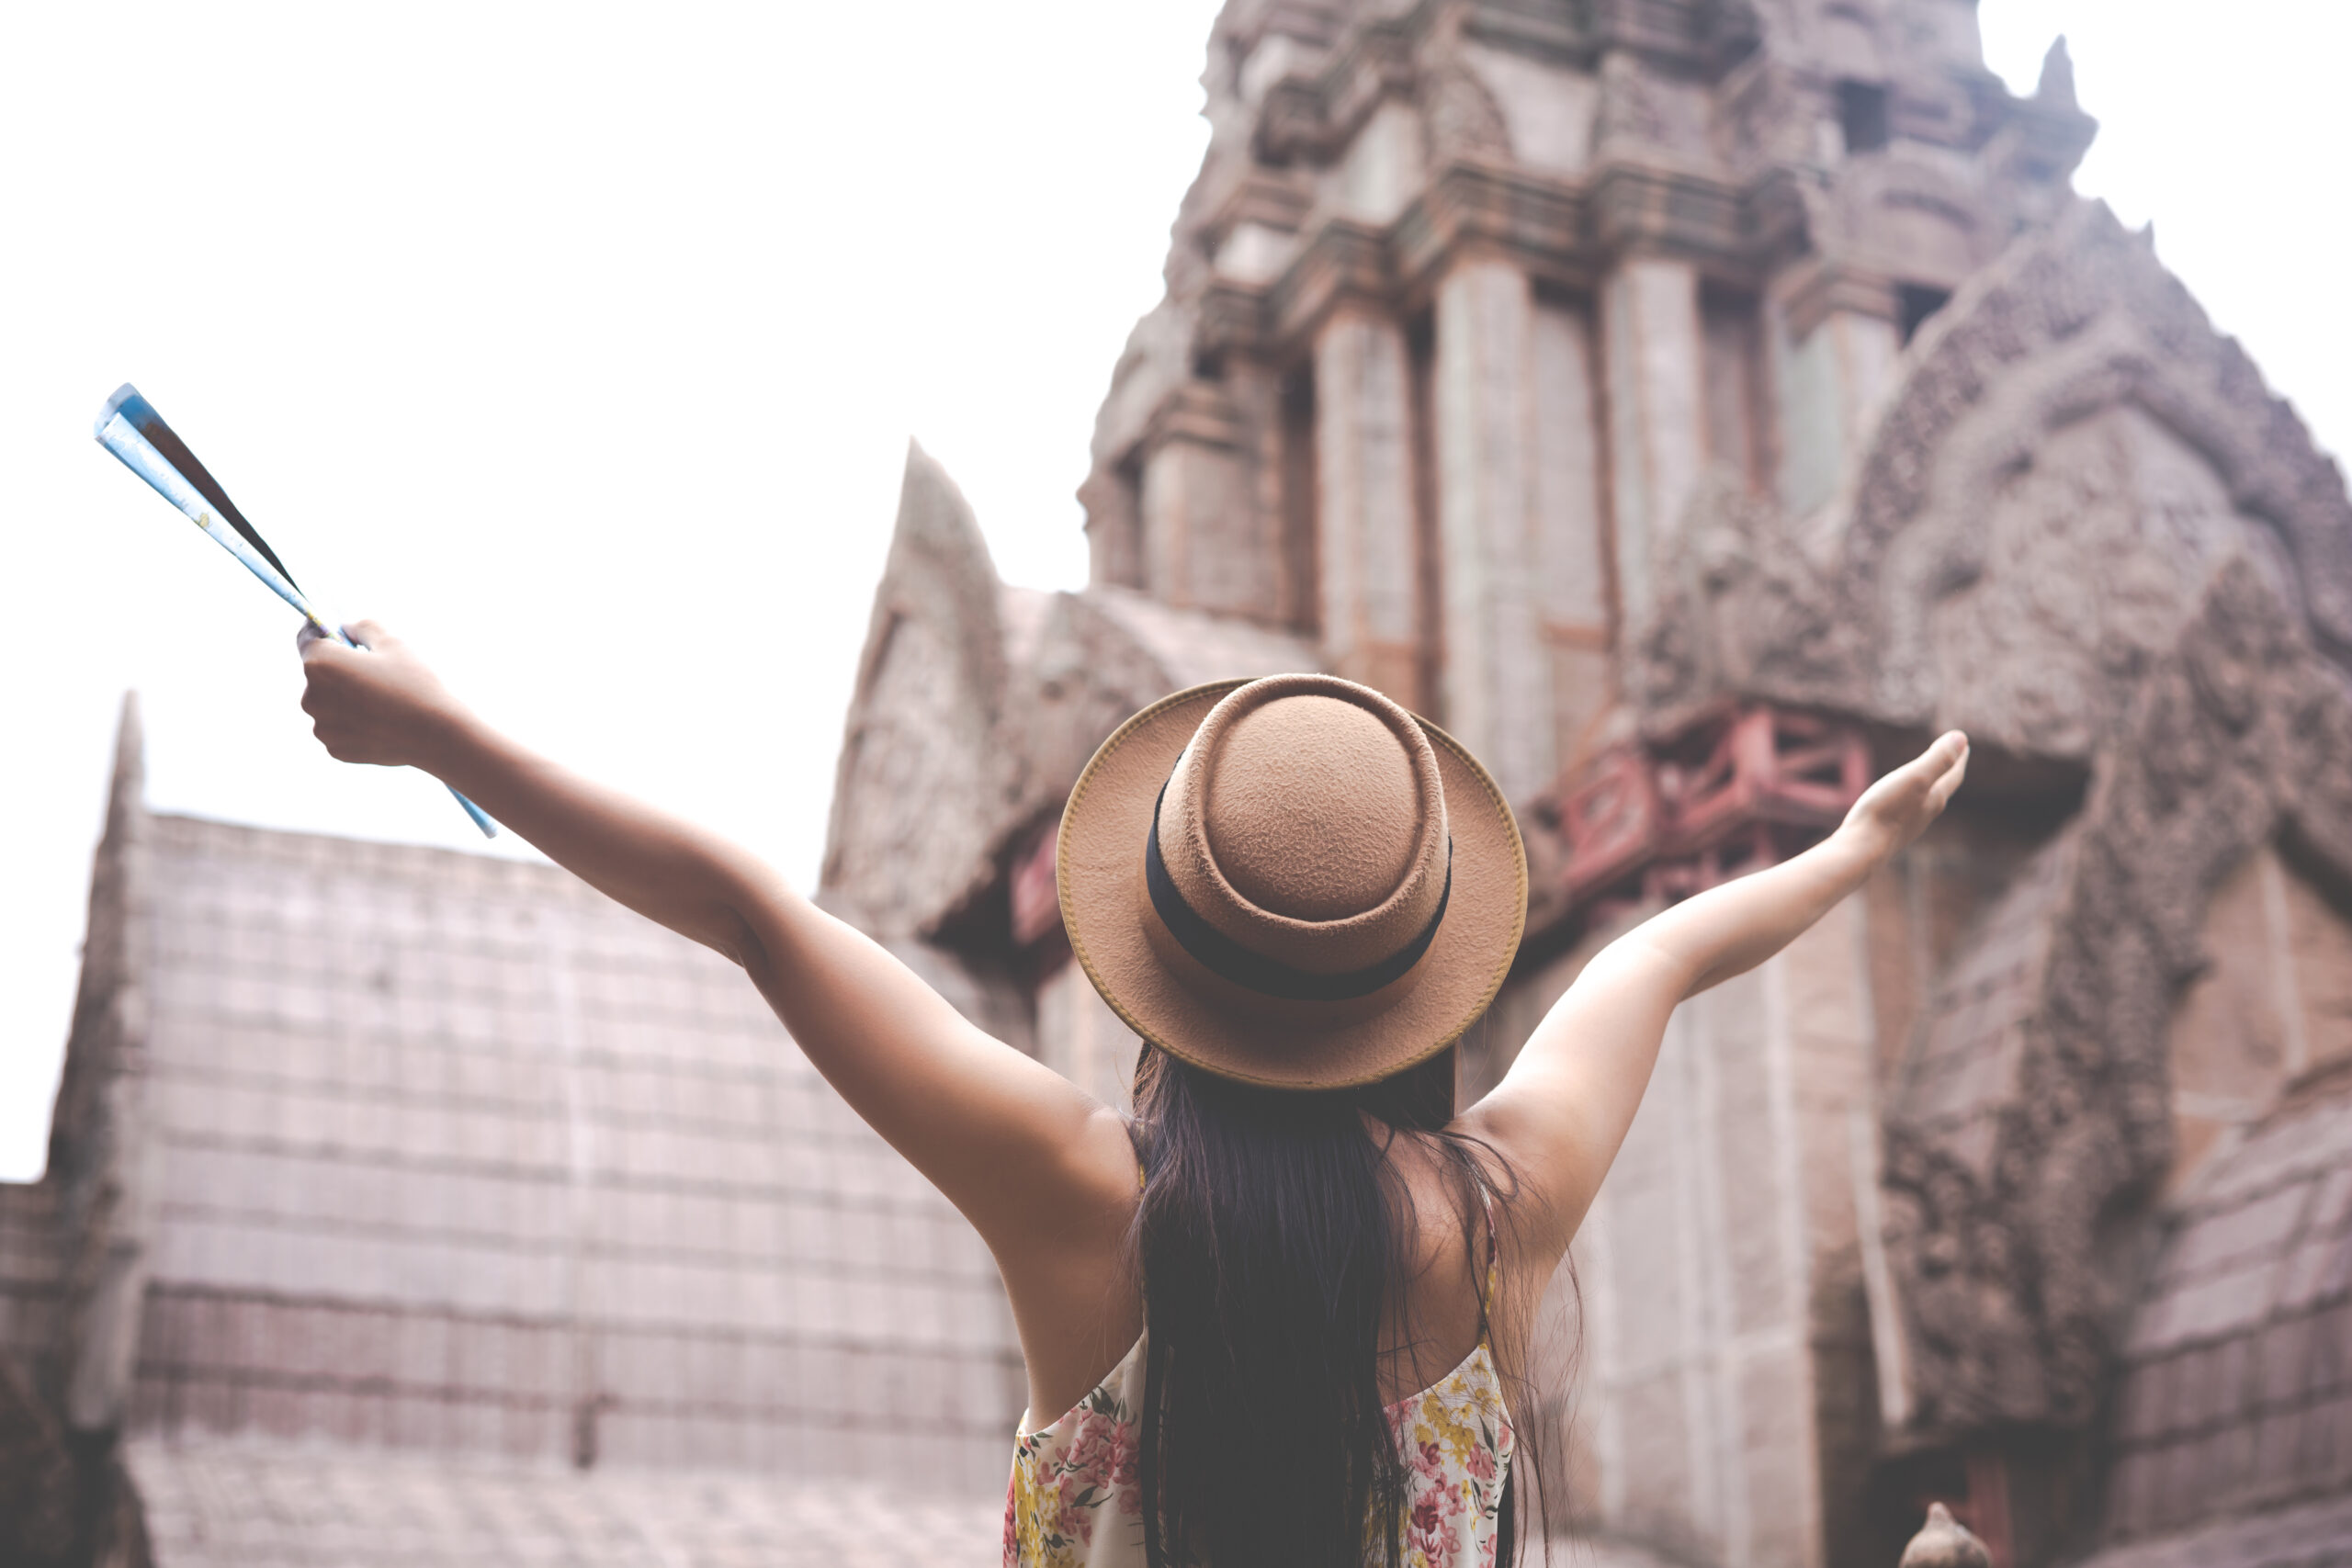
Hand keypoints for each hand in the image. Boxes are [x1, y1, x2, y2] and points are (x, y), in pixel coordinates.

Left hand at [297, 619, 472, 769]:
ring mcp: (321, 725)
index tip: (334, 633)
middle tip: (371, 672)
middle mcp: (311, 695)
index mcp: (320, 663)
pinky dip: (352, 723)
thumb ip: (362, 626)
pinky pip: (337, 727)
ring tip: (379, 701)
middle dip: (337, 669)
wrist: (436, 734)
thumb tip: (346, 628)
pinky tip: (379, 722)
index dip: (320, 632)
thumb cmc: (415, 684)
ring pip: (327, 703)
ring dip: (343, 698)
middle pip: (317, 674)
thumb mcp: (392, 642)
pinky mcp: (334, 748)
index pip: (306, 639)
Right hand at [1839, 730, 1968, 860]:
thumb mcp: (1914, 777)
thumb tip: (1962, 737)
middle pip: (1942, 790)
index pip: (1953, 775)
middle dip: (1947, 773)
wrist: (1861, 849)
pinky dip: (1908, 803)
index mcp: (1934, 799)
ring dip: (1928, 789)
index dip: (1960, 758)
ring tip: (1925, 781)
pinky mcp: (1889, 835)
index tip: (1964, 743)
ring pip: (1924, 804)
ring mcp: (1908, 827)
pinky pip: (1905, 814)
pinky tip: (1898, 805)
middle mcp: (1925, 814)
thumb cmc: (1886, 810)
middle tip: (1951, 759)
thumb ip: (1938, 759)